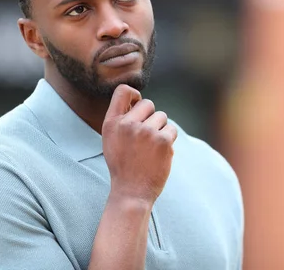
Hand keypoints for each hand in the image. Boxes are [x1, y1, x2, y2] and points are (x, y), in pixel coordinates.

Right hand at [102, 84, 177, 203]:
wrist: (131, 192)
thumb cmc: (123, 165)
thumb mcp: (111, 140)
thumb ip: (121, 120)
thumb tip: (138, 100)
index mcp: (112, 123)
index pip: (123, 91)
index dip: (134, 95)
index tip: (137, 106)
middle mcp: (127, 125)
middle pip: (148, 104)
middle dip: (151, 116)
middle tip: (146, 136)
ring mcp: (146, 132)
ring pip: (162, 117)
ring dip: (161, 129)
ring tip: (151, 148)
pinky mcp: (163, 141)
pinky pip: (171, 129)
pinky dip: (169, 140)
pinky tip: (160, 153)